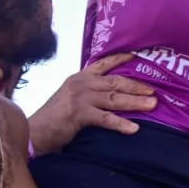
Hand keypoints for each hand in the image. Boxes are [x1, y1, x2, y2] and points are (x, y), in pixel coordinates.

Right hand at [27, 52, 157, 154]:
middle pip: (115, 82)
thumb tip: (111, 96)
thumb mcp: (70, 99)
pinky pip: (105, 118)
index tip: (136, 55)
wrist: (34, 132)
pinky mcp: (79, 113)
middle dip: (136, 86)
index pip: (103, 64)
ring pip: (114, 98)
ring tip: (152, 104)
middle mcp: (81, 83)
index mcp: (79, 78)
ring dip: (135, 102)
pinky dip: (121, 124)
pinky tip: (134, 128)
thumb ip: (88, 94)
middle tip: (154, 90)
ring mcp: (80, 97)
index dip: (120, 59)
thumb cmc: (54, 119)